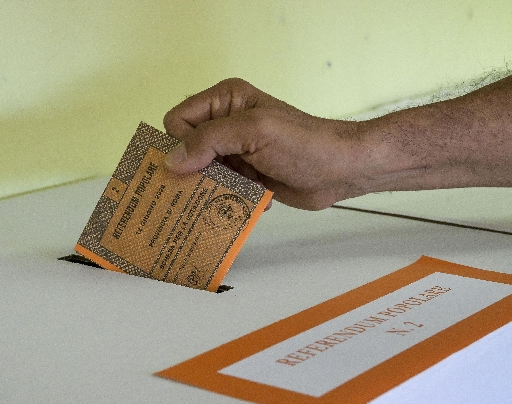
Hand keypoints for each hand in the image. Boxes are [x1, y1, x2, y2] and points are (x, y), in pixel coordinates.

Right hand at [162, 78, 372, 209]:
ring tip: (244, 188)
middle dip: (198, 170)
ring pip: (202, 174)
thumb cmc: (302, 144)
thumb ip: (209, 141)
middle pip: (187, 150)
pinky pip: (222, 188)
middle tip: (215, 184)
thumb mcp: (253, 133)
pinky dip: (236, 195)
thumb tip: (170, 161)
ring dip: (220, 186)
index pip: (177, 120)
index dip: (182, 144)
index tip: (197, 165)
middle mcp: (226, 122)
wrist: (341, 169)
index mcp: (225, 100)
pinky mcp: (246, 173)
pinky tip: (259, 194)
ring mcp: (236, 150)